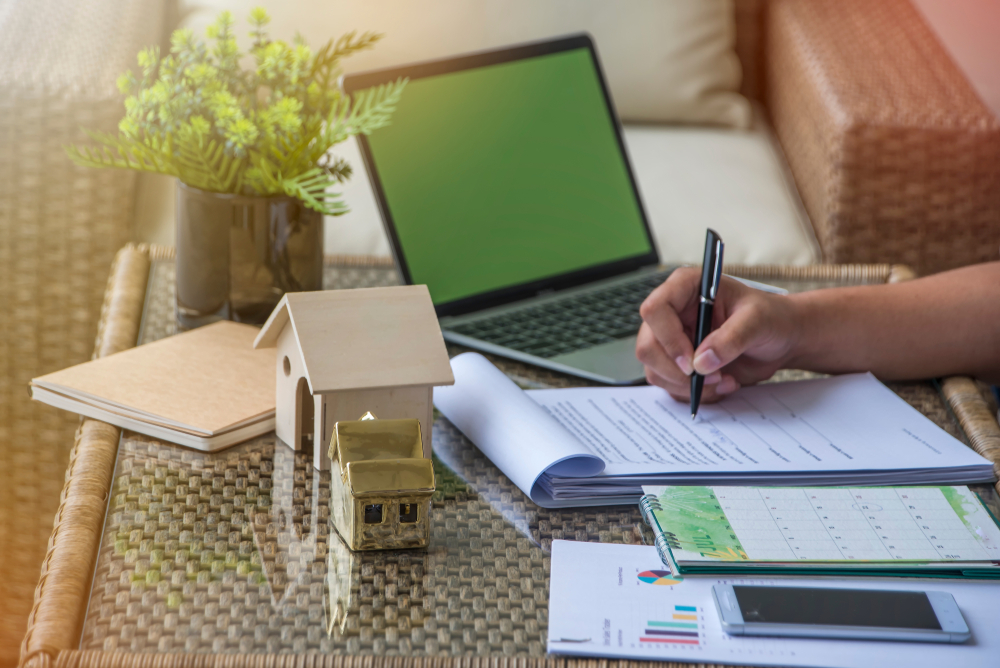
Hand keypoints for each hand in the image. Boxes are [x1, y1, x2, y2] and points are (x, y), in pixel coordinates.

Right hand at [636, 267, 800, 402]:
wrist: (780, 340)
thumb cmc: (771, 318)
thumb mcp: (758, 321)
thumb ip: (732, 338)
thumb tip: (701, 363)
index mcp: (686, 288)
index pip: (655, 310)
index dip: (668, 338)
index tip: (692, 362)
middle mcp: (673, 312)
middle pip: (648, 346)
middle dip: (677, 371)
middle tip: (712, 378)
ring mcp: (672, 339)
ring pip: (655, 370)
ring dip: (688, 386)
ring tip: (724, 380)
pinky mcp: (677, 362)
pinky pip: (670, 385)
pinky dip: (695, 393)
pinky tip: (722, 383)